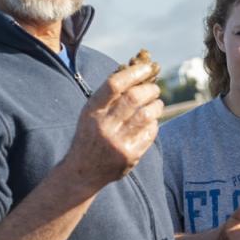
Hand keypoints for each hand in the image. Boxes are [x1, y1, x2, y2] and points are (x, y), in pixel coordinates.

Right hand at [62, 62, 163, 191]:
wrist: (83, 171)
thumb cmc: (90, 134)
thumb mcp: (91, 113)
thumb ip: (110, 95)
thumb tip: (137, 69)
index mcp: (92, 111)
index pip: (114, 85)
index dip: (133, 73)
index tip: (147, 68)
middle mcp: (104, 126)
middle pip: (134, 98)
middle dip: (150, 89)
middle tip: (154, 89)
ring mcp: (117, 142)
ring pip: (146, 115)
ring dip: (156, 105)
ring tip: (157, 104)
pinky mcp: (130, 155)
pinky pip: (150, 132)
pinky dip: (154, 123)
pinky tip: (151, 122)